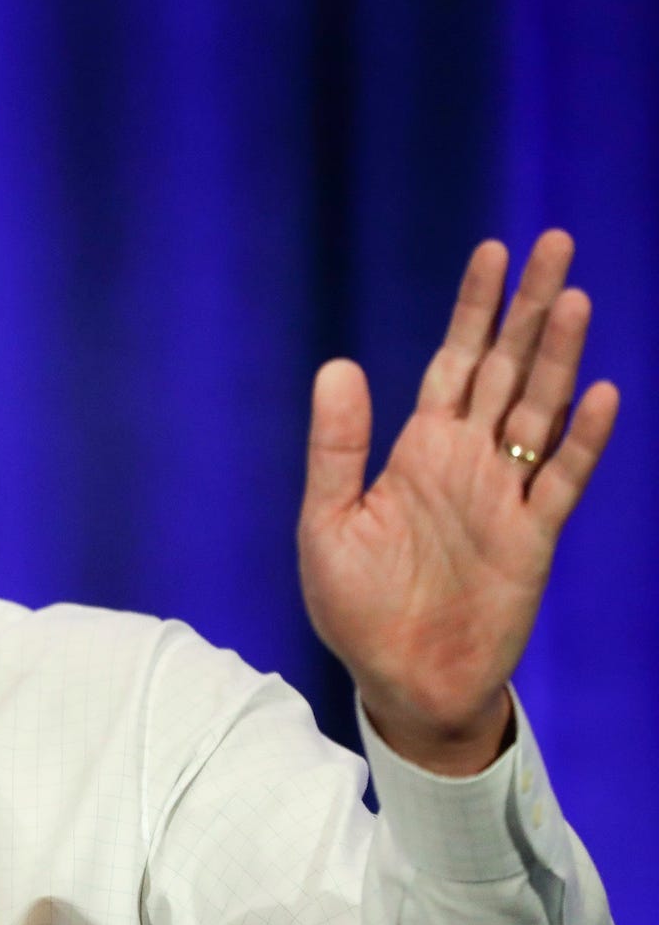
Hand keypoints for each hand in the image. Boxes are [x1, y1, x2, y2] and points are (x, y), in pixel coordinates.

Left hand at [298, 230, 618, 775]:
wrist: (400, 682)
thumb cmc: (357, 607)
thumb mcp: (328, 522)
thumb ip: (337, 447)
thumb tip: (338, 365)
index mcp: (418, 450)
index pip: (454, 360)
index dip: (475, 307)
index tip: (494, 250)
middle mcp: (468, 461)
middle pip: (506, 367)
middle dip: (529, 307)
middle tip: (556, 242)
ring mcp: (505, 496)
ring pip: (539, 408)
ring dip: (557, 355)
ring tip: (574, 298)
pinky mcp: (532, 539)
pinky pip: (560, 479)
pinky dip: (579, 439)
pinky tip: (597, 393)